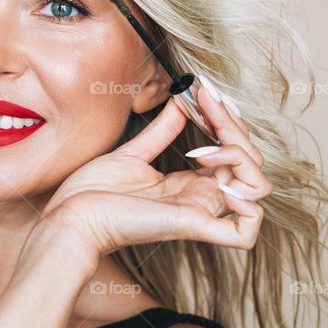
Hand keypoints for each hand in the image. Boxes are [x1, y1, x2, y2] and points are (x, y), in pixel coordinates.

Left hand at [33, 84, 273, 258]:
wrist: (71, 214)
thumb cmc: (93, 192)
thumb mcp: (132, 153)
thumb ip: (162, 131)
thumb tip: (180, 102)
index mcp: (189, 184)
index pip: (233, 152)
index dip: (227, 121)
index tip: (204, 94)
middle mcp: (200, 198)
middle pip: (250, 164)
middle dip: (235, 128)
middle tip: (205, 105)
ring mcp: (198, 212)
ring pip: (257, 189)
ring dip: (241, 158)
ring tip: (204, 148)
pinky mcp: (190, 226)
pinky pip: (244, 233)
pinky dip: (250, 210)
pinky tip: (224, 184)